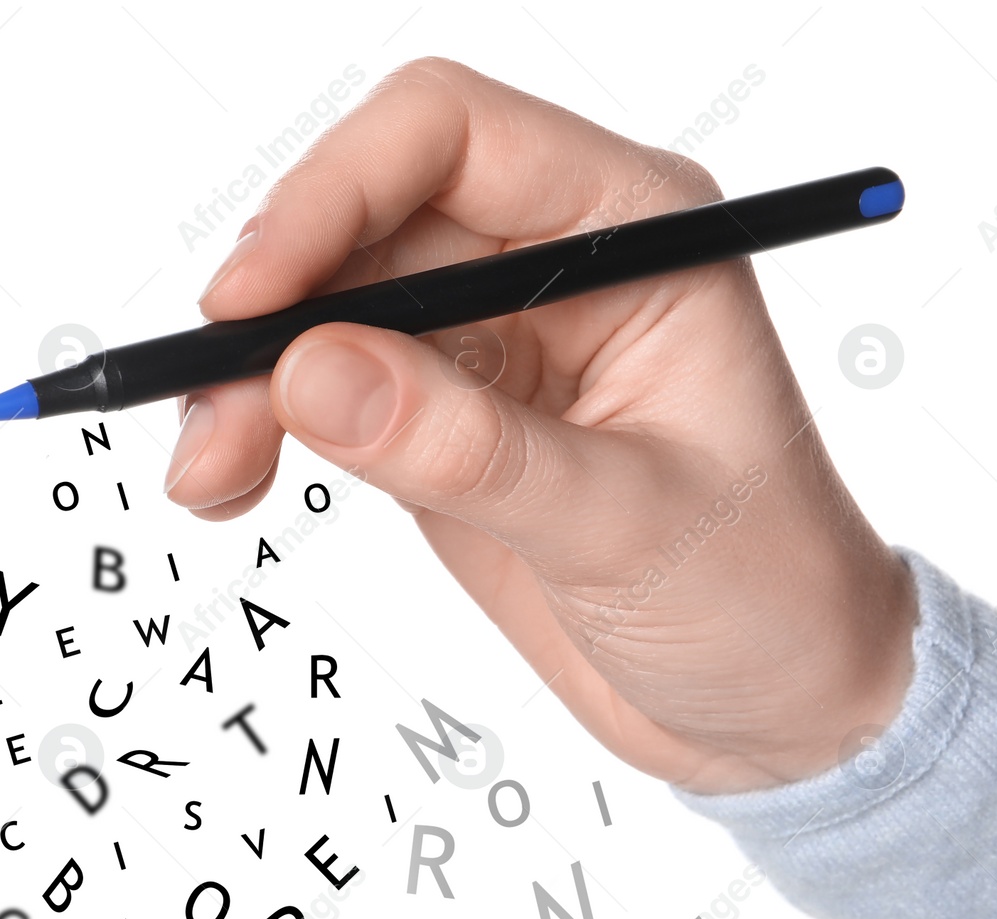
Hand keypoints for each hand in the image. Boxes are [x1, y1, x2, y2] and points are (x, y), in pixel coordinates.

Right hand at [166, 57, 915, 794]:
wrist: (783, 704)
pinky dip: (270, 421)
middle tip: (212, 412)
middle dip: (275, 308)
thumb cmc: (770, 596)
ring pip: (332, 307)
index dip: (336, 192)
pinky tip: (234, 477)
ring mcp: (503, 344)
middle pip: (368, 222)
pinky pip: (333, 388)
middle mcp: (565, 266)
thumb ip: (471, 449)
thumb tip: (311, 370)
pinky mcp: (456, 421)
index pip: (454, 136)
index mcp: (641, 236)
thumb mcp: (626, 526)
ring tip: (213, 475)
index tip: (258, 299)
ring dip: (253, 377)